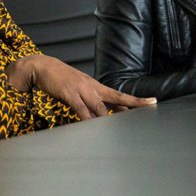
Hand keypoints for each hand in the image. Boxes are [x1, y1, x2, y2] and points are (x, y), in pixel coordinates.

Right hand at [7, 54, 155, 119]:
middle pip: (116, 98)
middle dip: (132, 105)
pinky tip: (91, 125)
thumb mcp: (79, 88)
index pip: (120, 95)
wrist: (42, 66)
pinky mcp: (68, 94)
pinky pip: (80, 108)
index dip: (136, 100)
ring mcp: (81, 90)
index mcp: (96, 86)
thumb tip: (103, 114)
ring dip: (108, 119)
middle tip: (148, 109)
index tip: (153, 102)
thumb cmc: (61, 79)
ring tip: (119, 129)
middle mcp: (92, 87)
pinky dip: (86, 118)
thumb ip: (91, 101)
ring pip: (99, 107)